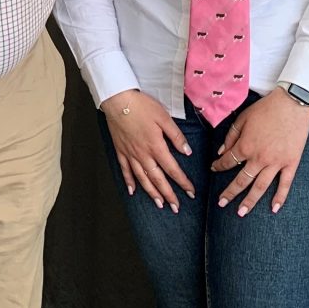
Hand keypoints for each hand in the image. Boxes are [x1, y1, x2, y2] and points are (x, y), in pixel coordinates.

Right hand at [101, 89, 194, 211]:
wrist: (118, 100)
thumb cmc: (141, 106)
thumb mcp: (164, 117)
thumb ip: (176, 136)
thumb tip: (187, 152)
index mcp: (156, 146)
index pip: (172, 169)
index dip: (183, 182)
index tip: (190, 192)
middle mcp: (143, 154)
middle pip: (157, 179)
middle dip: (168, 195)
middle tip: (176, 207)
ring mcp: (130, 154)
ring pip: (142, 179)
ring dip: (152, 193)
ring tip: (159, 204)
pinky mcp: (120, 151)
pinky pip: (125, 170)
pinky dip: (129, 182)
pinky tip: (133, 191)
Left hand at [213, 89, 308, 216]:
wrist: (292, 104)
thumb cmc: (267, 109)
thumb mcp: (243, 118)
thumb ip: (231, 136)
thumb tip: (221, 151)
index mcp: (245, 146)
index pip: (228, 161)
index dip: (219, 166)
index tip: (214, 169)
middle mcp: (259, 158)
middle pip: (242, 180)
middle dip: (230, 192)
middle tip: (221, 203)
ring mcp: (276, 163)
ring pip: (260, 187)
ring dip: (250, 201)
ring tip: (241, 213)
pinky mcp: (291, 163)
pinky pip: (285, 184)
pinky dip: (280, 198)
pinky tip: (274, 209)